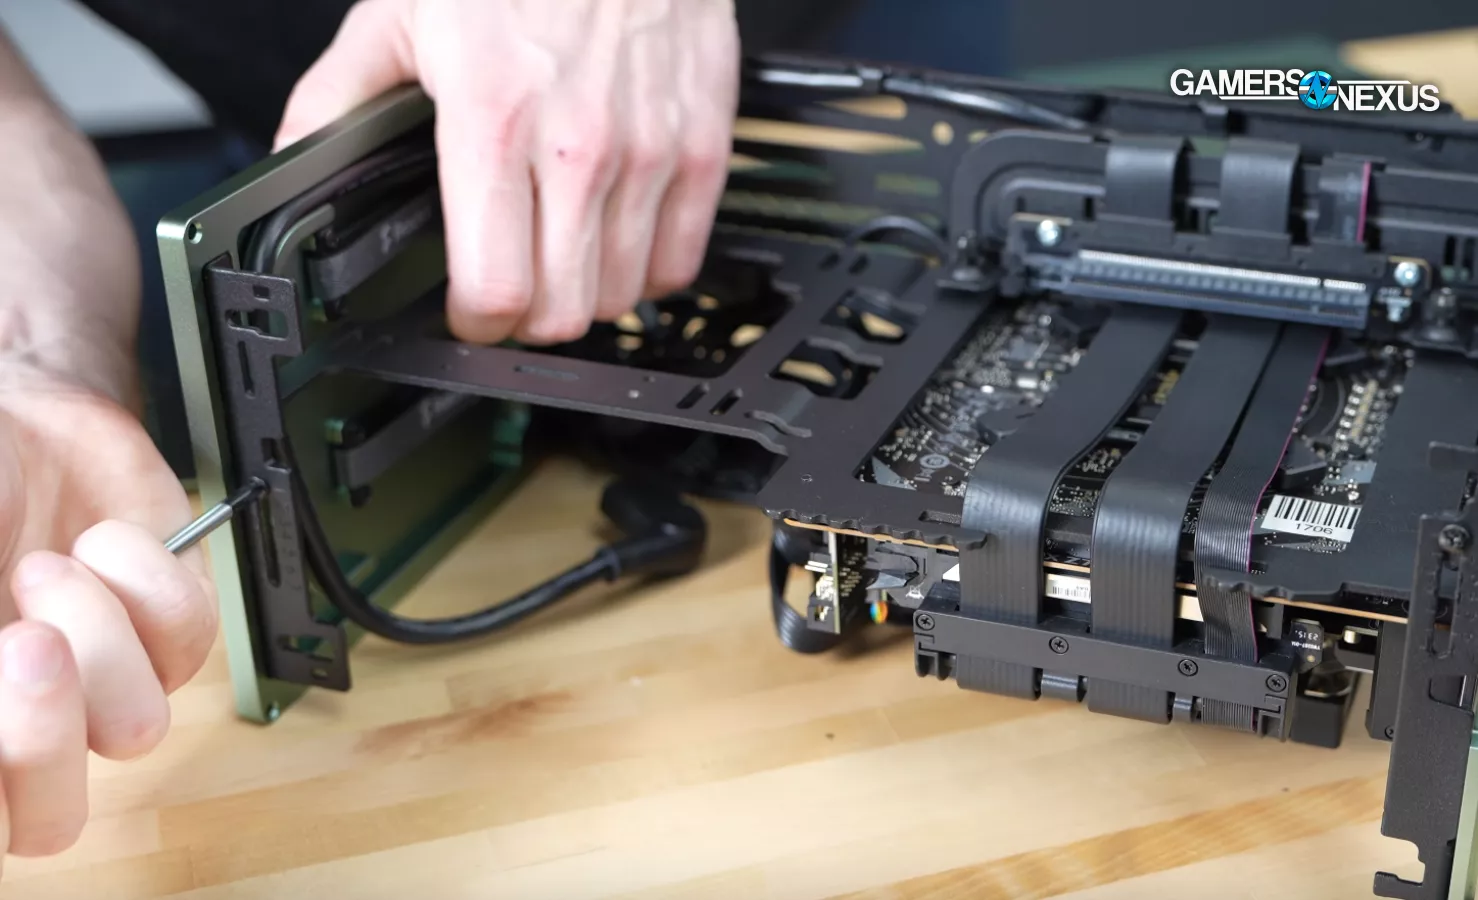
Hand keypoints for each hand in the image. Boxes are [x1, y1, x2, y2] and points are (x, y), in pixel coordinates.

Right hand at [0, 368, 215, 865]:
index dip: (0, 769)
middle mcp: (31, 718)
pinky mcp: (177, 623)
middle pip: (50, 823)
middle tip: (26, 645)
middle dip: (38, 739)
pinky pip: (186, 636)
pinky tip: (101, 539)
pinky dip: (141, 577)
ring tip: (46, 567)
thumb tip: (2, 659)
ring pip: (134, 728)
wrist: (17, 420)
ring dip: (94, 636)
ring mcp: (110, 677)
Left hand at [274, 0, 740, 345]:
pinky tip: (616, 234)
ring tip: (561, 256)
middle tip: (511, 289)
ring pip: (620, 298)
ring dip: (584, 294)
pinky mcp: (703, 147)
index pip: (496, 291)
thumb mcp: (396, 18)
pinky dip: (646, 268)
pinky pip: (680, 262)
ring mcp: (651, 153)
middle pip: (561, 314)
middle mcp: (580, 148)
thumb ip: (335, 103)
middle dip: (526, 320)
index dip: (473, 325)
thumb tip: (294, 165)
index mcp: (494, 122)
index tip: (467, 313)